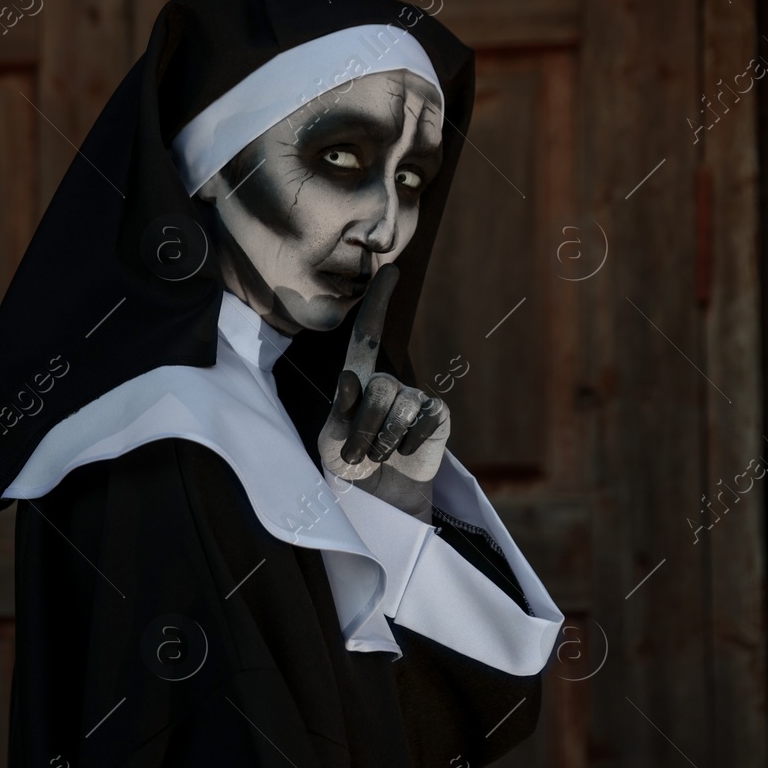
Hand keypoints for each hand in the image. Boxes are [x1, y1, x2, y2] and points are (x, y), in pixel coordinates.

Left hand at [316, 266, 449, 518]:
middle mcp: (389, 381)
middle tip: (358, 451)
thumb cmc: (348, 462)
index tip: (391, 270)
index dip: (378, 303)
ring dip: (381, 441)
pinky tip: (403, 453)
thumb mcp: (330, 438)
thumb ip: (340, 409)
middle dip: (364, 428)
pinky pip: (421, 422)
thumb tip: (350, 377)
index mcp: (358, 379)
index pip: (367, 335)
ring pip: (399, 408)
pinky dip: (405, 445)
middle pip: (379, 389)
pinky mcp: (437, 415)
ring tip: (378, 455)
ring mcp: (416, 396)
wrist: (377, 496)